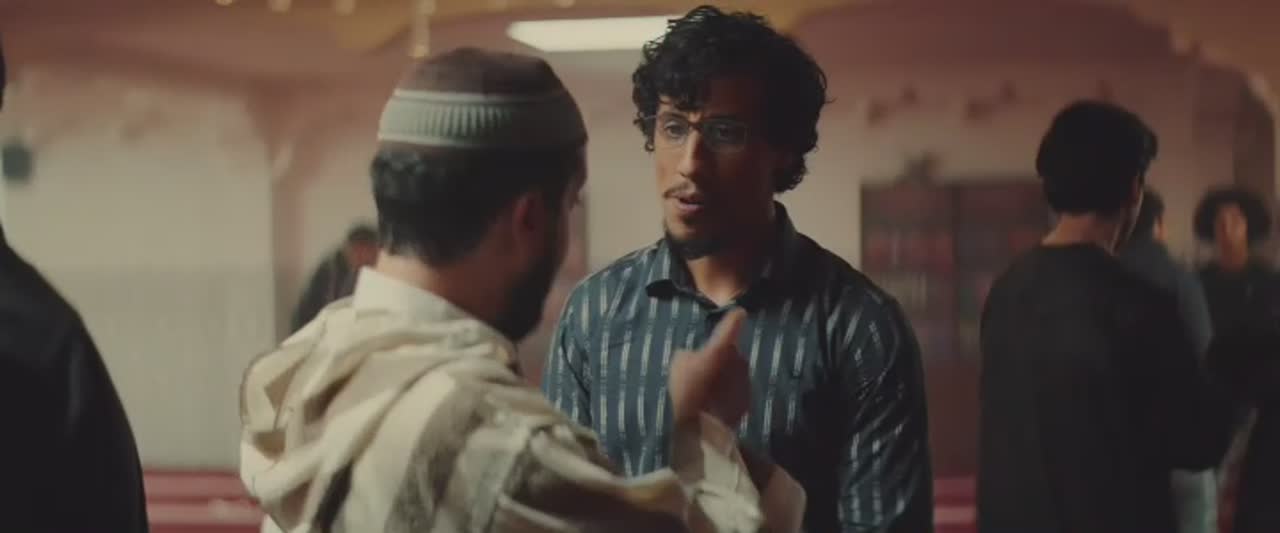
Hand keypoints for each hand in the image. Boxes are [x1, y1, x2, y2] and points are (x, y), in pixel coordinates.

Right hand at [669, 309, 750, 426]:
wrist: (702, 428)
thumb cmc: (687, 391)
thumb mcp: (678, 365)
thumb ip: (690, 354)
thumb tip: (694, 355)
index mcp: (721, 348)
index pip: (732, 325)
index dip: (734, 319)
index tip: (738, 312)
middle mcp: (738, 361)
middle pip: (733, 353)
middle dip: (723, 358)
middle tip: (705, 369)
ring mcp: (744, 381)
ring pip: (736, 373)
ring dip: (726, 376)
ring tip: (708, 389)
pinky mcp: (746, 400)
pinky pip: (737, 391)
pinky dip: (729, 393)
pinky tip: (715, 403)